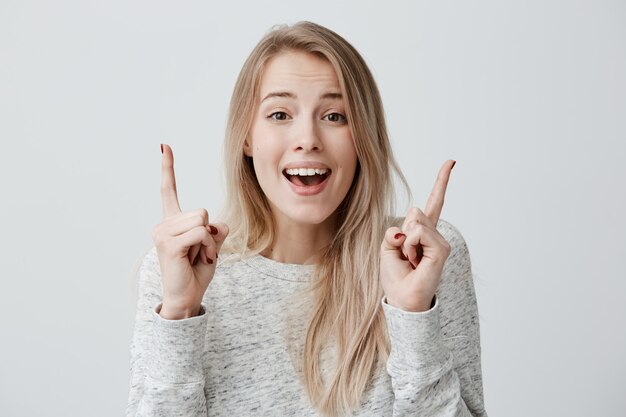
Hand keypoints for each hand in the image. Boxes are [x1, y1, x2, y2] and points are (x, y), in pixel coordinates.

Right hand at [151, 144, 228, 318]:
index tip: (164, 146)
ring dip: (208, 242)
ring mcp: (163, 234)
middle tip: (199, 253)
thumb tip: (216, 225)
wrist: (187, 297)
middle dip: (209, 233)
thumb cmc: (197, 271)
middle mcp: (163, 225)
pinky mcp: (168, 245)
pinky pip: (201, 233)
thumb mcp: (212, 246)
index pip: (168, 190)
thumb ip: (216, 230)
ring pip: (202, 221)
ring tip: (197, 257)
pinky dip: (207, 247)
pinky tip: (197, 260)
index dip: (168, 168)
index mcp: (172, 222)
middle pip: (201, 211)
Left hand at [379, 160, 454, 311]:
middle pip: (415, 211)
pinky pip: (419, 233)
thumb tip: (407, 228)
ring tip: (410, 260)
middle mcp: (435, 235)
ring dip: (405, 242)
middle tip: (405, 254)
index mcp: (423, 232)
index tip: (451, 162)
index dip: (441, 182)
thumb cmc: (395, 276)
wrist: (401, 299)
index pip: (434, 202)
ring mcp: (441, 242)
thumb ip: (394, 231)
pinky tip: (415, 261)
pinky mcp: (442, 250)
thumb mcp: (387, 248)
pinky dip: (410, 246)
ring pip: (416, 221)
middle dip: (402, 231)